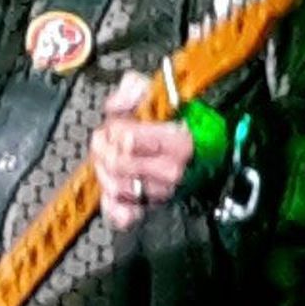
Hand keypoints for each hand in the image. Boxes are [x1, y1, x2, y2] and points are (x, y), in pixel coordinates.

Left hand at [90, 71, 193, 231]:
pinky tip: (111, 187)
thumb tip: (115, 104)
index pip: (129, 139)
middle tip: (105, 138)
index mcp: (178, 142)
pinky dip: (111, 204)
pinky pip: (122, 216)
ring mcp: (160, 193)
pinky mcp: (150, 209)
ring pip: (114, 186)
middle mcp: (170, 171)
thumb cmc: (179, 121)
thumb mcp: (158, 93)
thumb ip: (133, 89)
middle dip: (104, 146)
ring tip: (108, 156)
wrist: (201, 152)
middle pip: (118, 163)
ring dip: (103, 169)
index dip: (115, 127)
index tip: (117, 122)